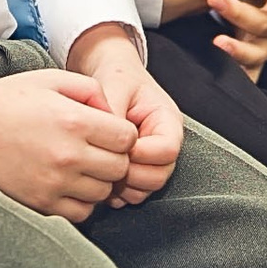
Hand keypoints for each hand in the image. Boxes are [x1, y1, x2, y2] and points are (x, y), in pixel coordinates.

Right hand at [0, 66, 137, 220]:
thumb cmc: (9, 100)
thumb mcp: (51, 79)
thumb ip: (91, 90)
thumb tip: (113, 114)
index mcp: (75, 122)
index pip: (127, 139)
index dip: (123, 135)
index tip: (108, 132)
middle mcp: (69, 156)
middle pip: (119, 169)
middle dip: (115, 158)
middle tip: (97, 150)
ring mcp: (54, 183)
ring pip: (102, 193)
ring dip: (98, 181)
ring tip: (80, 167)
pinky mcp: (40, 203)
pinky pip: (81, 213)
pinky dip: (81, 202)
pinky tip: (68, 184)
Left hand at [69, 27, 184, 207]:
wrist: (108, 74)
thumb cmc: (116, 76)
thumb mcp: (114, 84)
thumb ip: (112, 110)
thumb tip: (105, 137)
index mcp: (167, 121)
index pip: (167, 150)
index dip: (142, 153)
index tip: (117, 146)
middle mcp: (163, 144)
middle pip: (159, 175)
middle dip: (131, 174)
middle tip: (105, 160)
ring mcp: (150, 161)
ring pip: (145, 189)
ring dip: (122, 185)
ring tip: (100, 166)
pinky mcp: (135, 171)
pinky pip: (131, 193)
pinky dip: (116, 191)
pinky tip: (99, 174)